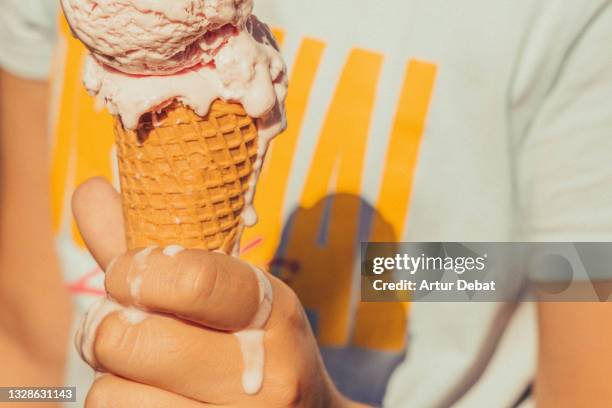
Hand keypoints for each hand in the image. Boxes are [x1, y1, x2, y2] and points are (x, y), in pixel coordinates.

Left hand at [72, 178, 356, 407]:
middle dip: (110, 328)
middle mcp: (266, 377)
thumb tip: (88, 189)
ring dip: (112, 375)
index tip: (125, 274)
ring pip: (111, 393)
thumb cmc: (260, 348)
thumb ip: (158, 251)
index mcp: (275, 314)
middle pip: (132, 341)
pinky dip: (119, 402)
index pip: (193, 280)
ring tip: (146, 369)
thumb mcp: (234, 298)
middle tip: (126, 326)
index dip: (134, 271)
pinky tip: (153, 396)